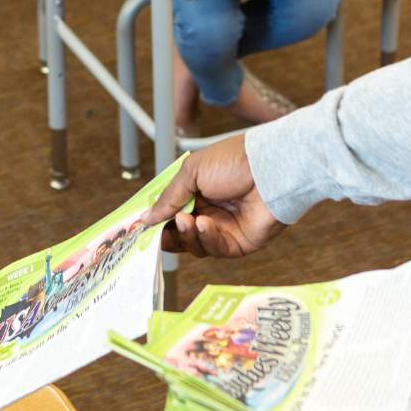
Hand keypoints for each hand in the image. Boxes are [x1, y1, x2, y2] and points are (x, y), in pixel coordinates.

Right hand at [140, 135, 284, 258]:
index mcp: (197, 193)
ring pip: (195, 245)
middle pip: (180, 235)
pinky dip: (206, 238)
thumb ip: (168, 197)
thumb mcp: (192, 172)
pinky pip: (215, 249)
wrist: (269, 169)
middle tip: (158, 231)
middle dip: (168, 233)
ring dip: (186, 234)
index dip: (157, 222)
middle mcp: (210, 212)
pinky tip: (205, 223)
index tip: (141, 227)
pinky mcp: (239, 243)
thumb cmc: (234, 161)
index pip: (171, 213)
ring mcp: (224, 229)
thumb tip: (146, 218)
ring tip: (186, 218)